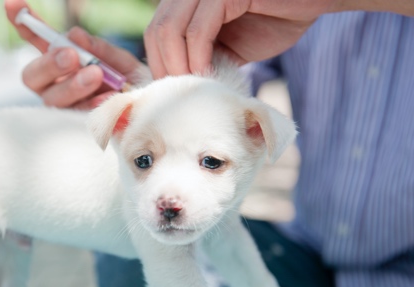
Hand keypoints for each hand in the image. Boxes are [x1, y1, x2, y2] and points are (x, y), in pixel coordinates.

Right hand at [5, 0, 142, 108]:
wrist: (151, 115)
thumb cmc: (131, 85)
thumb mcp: (121, 61)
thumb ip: (100, 49)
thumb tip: (74, 35)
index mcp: (61, 64)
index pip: (36, 41)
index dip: (22, 23)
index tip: (12, 3)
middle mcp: (54, 86)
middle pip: (32, 76)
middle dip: (50, 64)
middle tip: (72, 56)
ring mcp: (63, 109)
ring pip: (52, 98)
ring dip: (72, 84)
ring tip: (96, 74)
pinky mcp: (75, 128)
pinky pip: (77, 117)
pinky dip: (93, 104)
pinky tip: (108, 97)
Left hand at [144, 0, 335, 78]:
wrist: (315, 0)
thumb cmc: (275, 18)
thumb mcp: (230, 43)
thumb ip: (203, 54)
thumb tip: (179, 82)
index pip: (155, 30)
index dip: (158, 62)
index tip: (173, 90)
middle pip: (157, 30)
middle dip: (164, 67)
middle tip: (182, 93)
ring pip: (170, 30)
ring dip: (178, 65)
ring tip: (194, 87)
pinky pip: (198, 31)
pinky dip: (197, 57)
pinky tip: (207, 74)